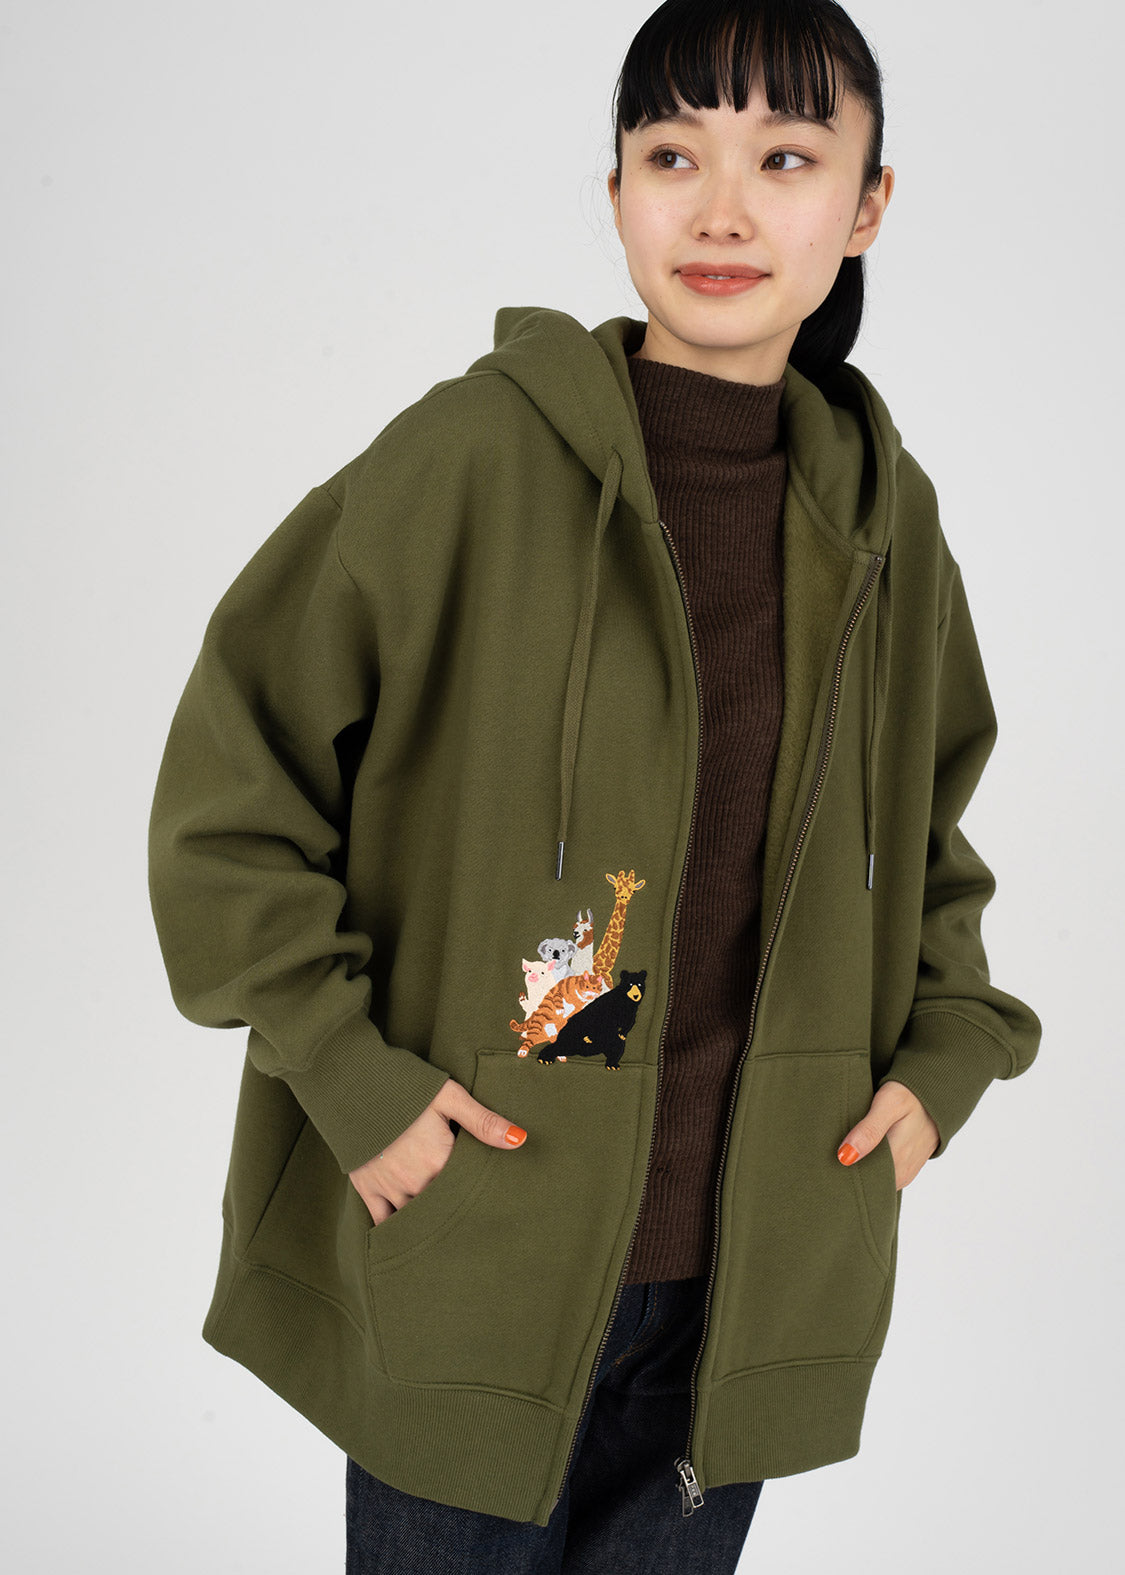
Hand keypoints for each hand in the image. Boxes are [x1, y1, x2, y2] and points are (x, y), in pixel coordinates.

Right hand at [349, 1077, 526, 1225]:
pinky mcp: (367, 1188)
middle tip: (473, 1222)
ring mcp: (389, 1188)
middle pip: (443, 1208)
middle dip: (456, 1211)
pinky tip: (409, 1236)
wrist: (350, 1083)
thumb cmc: (404, 1086)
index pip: (467, 1190)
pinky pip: (382, 1221)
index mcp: (439, 1162)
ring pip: (415, 1218)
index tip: (491, 1199)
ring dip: (429, 1221)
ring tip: (446, 1231)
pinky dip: (395, 1229)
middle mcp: (415, 1183)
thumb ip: (483, 1122)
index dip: (478, 1193)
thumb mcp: (448, 1096)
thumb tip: (520, 1140)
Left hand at [837, 1079, 939, 1188]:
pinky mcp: (907, 1168)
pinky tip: (860, 1151)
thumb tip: (845, 1157)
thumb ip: (869, 1130)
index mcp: (896, 1160)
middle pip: (867, 1183)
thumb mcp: (888, 1104)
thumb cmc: (910, 1095)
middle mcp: (902, 1173)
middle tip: (829, 1155)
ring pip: (875, 1180)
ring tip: (843, 1151)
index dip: (841, 1174)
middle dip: (848, 1172)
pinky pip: (884, 1175)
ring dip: (860, 1169)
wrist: (939, 1094)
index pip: (861, 1182)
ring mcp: (905, 1172)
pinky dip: (871, 1165)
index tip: (825, 1163)